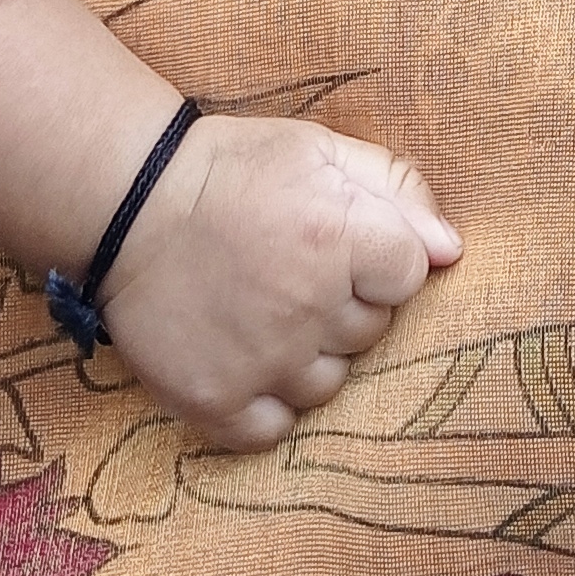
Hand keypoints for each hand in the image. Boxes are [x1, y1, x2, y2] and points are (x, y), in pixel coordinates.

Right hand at [98, 114, 460, 446]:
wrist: (123, 201)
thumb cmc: (227, 168)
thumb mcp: (314, 147)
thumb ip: (393, 187)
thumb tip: (450, 249)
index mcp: (337, 237)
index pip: (412, 272)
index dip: (380, 254)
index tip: (339, 239)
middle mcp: (308, 308)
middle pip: (371, 329)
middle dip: (345, 300)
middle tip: (291, 267)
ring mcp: (263, 364)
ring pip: (329, 383)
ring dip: (308, 352)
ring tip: (262, 307)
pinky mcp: (218, 402)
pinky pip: (275, 428)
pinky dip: (266, 400)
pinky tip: (245, 356)